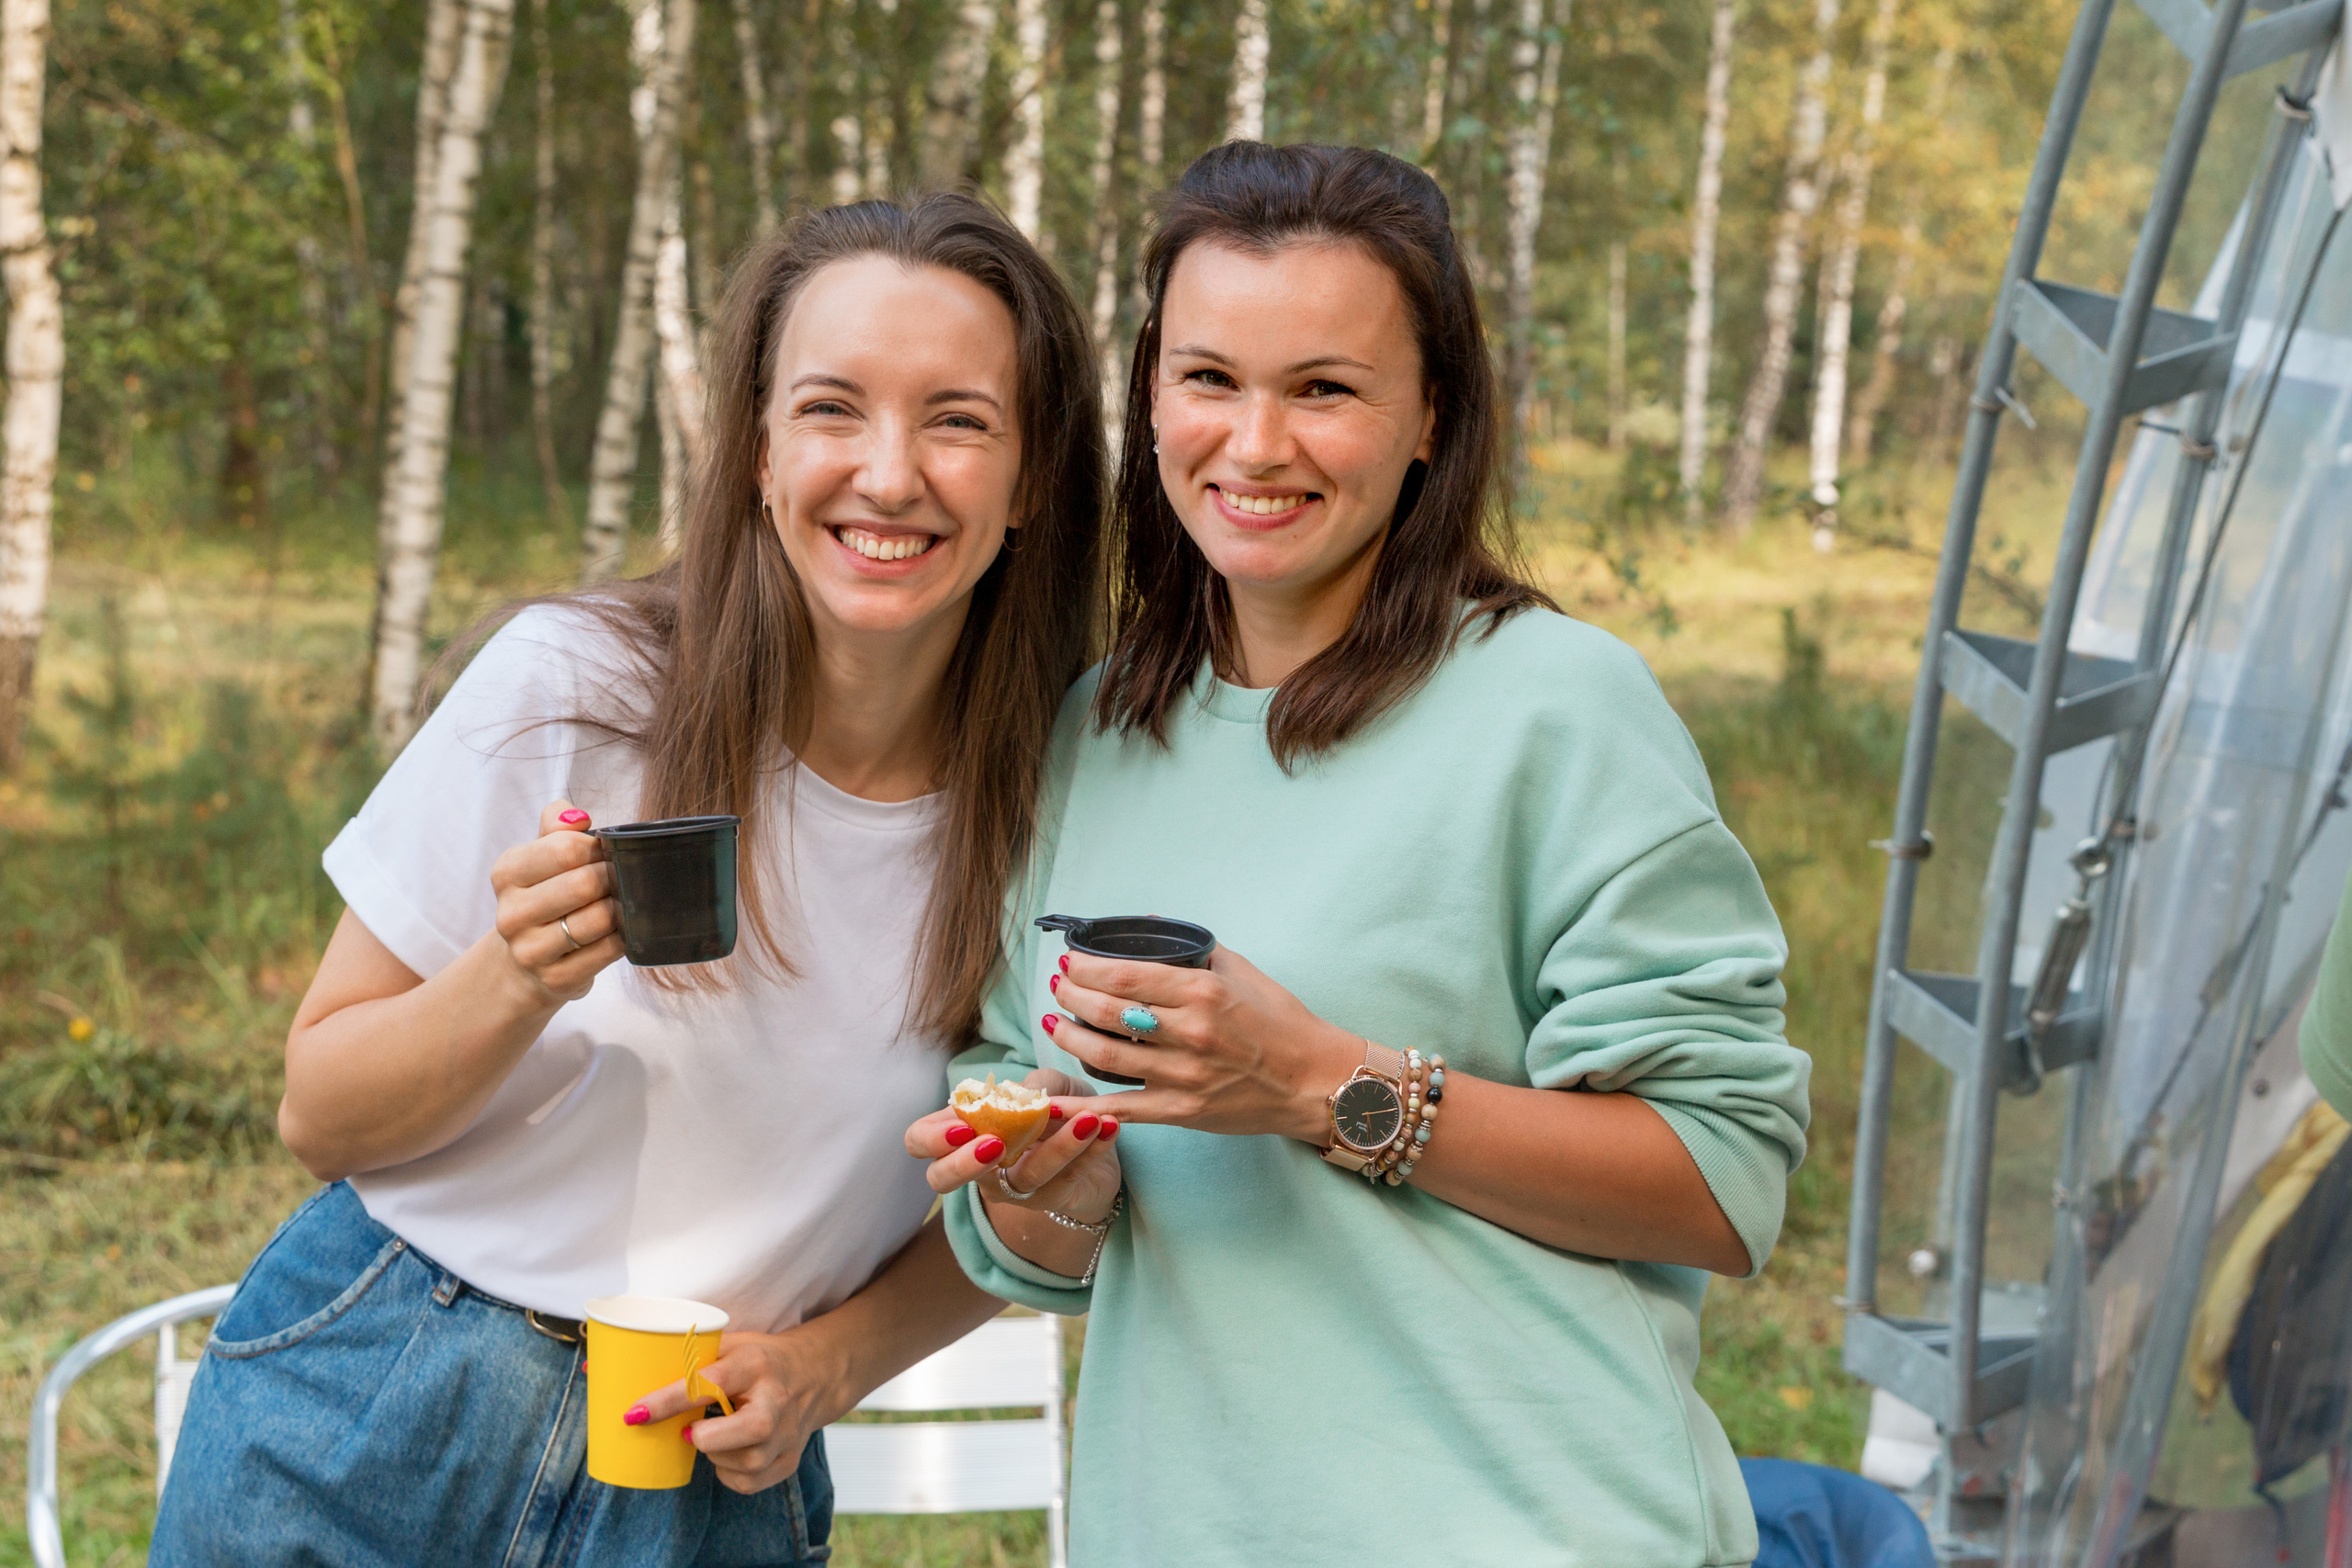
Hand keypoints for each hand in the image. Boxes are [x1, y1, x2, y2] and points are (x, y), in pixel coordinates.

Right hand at [488, 800, 623, 1003]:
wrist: (527, 959)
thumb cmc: (546, 893)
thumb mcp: (541, 853)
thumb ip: (557, 823)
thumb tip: (577, 817)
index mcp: (507, 873)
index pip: (564, 849)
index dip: (596, 848)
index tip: (602, 853)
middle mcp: (510, 914)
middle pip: (584, 884)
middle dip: (612, 876)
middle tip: (619, 877)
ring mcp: (530, 952)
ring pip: (598, 919)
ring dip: (619, 908)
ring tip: (618, 903)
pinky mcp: (556, 979)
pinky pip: (608, 951)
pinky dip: (622, 937)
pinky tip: (617, 931)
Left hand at [630, 1329, 839, 1493]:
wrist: (814, 1374)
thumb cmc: (755, 1359)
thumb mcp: (725, 1344)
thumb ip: (674, 1356)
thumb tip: (594, 1371)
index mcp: (754, 1363)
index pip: (710, 1382)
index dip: (669, 1400)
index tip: (635, 1413)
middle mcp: (777, 1398)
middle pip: (750, 1429)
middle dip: (707, 1439)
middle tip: (687, 1433)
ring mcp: (789, 1432)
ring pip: (747, 1462)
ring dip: (716, 1456)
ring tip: (708, 1436)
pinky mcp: (790, 1459)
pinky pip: (749, 1482)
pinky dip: (728, 1474)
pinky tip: (726, 1454)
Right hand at [905, 1068, 1123, 1225]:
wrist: (1099, 1146)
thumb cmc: (1059, 1110)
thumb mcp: (1047, 1086)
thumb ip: (1033, 1085)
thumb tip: (1025, 1095)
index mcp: (966, 1132)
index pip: (920, 1141)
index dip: (930, 1138)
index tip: (962, 1125)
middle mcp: (981, 1166)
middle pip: (942, 1179)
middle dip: (962, 1165)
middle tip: (994, 1144)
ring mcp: (1015, 1188)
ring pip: (1025, 1177)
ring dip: (1058, 1146)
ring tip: (1088, 1118)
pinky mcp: (1054, 1198)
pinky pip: (1070, 1176)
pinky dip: (1092, 1149)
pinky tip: (1108, 1126)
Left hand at [1043, 947, 1359, 1142]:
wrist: (1315, 1080)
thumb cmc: (1281, 1023)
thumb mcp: (1241, 972)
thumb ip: (1194, 949)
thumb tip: (1149, 925)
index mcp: (1203, 993)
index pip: (1124, 975)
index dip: (1085, 968)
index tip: (1069, 961)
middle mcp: (1190, 1033)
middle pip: (1106, 1011)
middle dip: (1070, 996)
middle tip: (1057, 987)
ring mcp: (1184, 1076)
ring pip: (1104, 1056)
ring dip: (1069, 1037)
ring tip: (1055, 1023)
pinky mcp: (1183, 1112)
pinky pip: (1121, 1110)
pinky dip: (1083, 1108)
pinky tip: (1054, 1101)